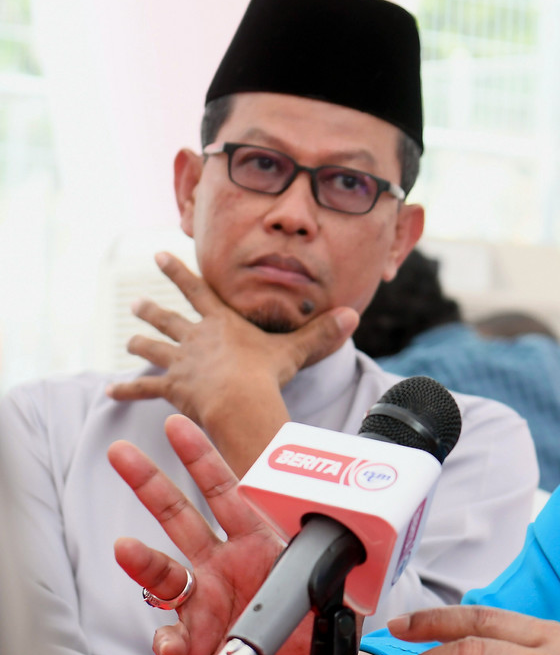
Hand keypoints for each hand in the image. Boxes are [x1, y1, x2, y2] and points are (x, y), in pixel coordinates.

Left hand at [108, 252, 358, 474]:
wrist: (239, 398)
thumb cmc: (267, 373)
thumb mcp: (296, 350)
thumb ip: (321, 334)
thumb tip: (353, 316)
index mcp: (222, 322)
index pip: (197, 289)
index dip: (177, 272)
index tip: (159, 255)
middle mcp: (196, 337)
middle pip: (169, 318)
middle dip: (152, 308)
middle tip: (136, 302)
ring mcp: (181, 362)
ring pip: (153, 348)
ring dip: (140, 342)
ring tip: (129, 338)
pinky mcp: (172, 387)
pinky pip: (145, 387)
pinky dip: (127, 388)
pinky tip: (111, 391)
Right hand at [109, 414, 315, 654]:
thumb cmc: (312, 643)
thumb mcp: (332, 596)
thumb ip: (332, 567)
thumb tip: (344, 546)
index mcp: (258, 545)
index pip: (227, 492)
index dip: (203, 461)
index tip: (180, 428)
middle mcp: (223, 568)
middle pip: (179, 516)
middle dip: (150, 483)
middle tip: (122, 453)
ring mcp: (203, 604)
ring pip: (164, 574)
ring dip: (143, 562)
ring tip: (126, 550)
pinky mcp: (192, 645)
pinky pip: (170, 637)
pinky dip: (168, 640)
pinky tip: (173, 646)